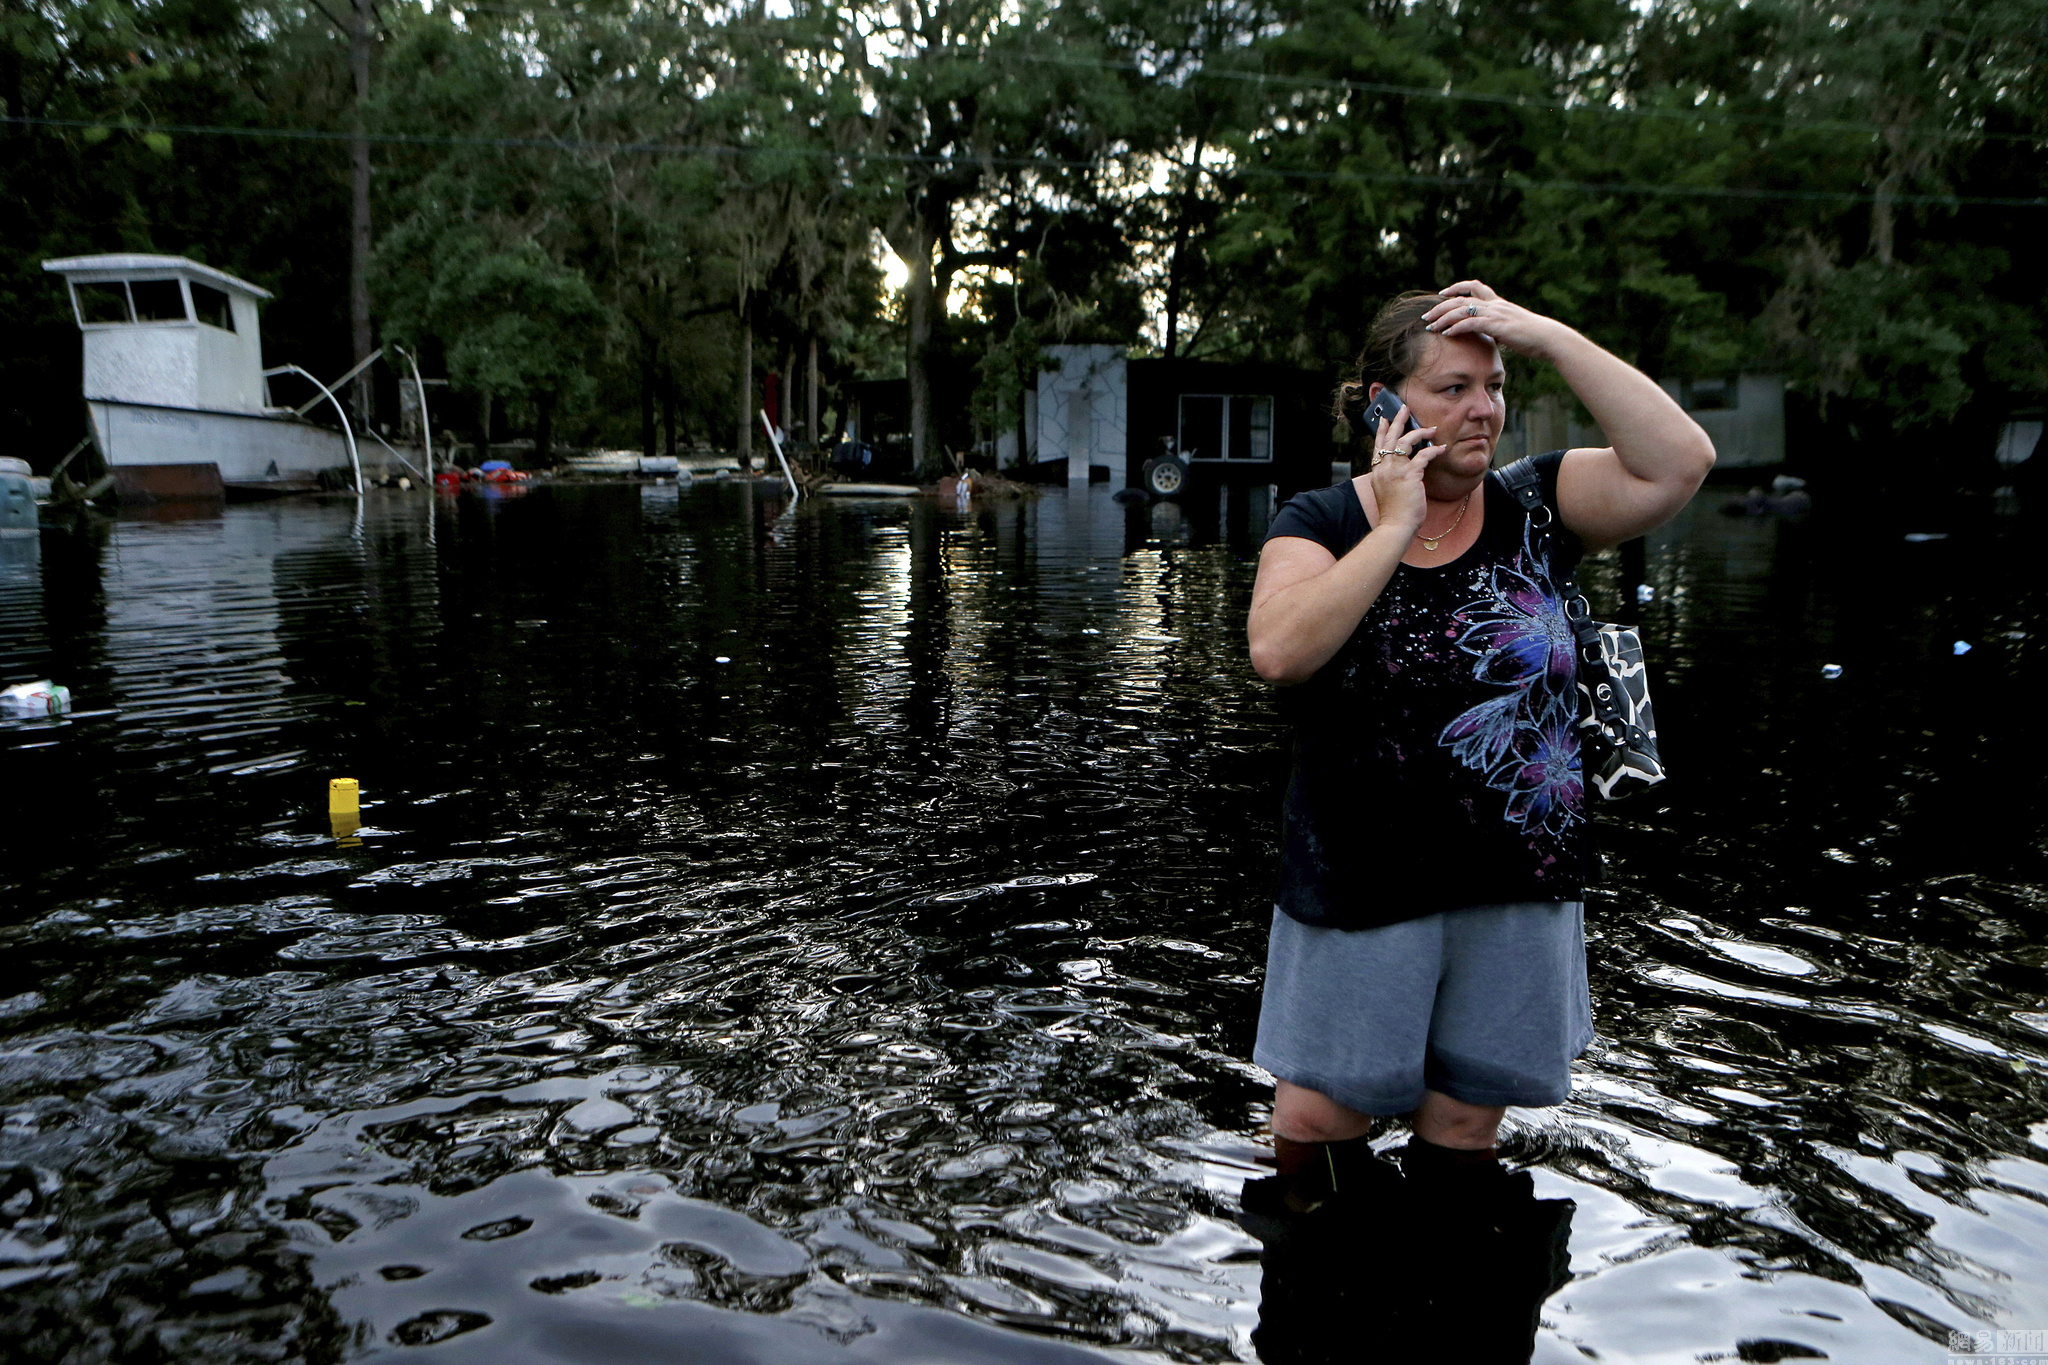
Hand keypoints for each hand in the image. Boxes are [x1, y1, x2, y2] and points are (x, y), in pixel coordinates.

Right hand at [1367, 401, 1439, 534]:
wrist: (1395, 526)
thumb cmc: (1394, 514)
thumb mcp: (1387, 493)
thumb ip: (1392, 480)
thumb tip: (1405, 472)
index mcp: (1377, 472)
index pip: (1378, 446)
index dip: (1381, 432)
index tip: (1384, 420)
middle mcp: (1383, 468)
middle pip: (1390, 438)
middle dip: (1397, 421)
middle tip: (1404, 408)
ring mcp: (1395, 470)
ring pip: (1406, 441)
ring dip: (1420, 432)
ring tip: (1431, 428)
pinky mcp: (1409, 474)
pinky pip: (1423, 455)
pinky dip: (1434, 450)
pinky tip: (1442, 448)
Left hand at [1422, 280, 1570, 360]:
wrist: (1547, 338)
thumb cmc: (1532, 337)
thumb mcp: (1511, 328)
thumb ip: (1498, 328)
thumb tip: (1491, 336)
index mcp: (1498, 303)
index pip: (1475, 286)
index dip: (1457, 287)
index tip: (1443, 293)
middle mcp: (1495, 305)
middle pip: (1461, 298)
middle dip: (1441, 307)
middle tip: (1427, 316)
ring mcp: (1495, 313)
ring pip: (1462, 310)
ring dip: (1443, 318)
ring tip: (1430, 326)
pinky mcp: (1496, 325)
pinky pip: (1470, 323)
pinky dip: (1456, 327)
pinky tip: (1446, 334)